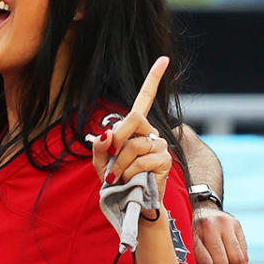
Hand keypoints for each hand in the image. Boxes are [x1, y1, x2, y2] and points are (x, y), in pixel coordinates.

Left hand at [92, 57, 171, 201]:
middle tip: (109, 155)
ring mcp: (160, 146)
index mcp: (135, 129)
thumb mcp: (100, 163)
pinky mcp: (165, 161)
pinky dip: (129, 171)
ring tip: (117, 176)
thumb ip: (99, 147)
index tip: (164, 59)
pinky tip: (129, 179)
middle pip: (135, 117)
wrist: (130, 204)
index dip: (154, 78)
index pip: (146, 98)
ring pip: (135, 145)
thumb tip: (105, 134)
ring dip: (119, 163)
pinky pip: (143, 160)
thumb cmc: (116, 181)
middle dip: (117, 137)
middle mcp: (150, 132)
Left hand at [192, 205, 248, 263]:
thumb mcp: (185, 241)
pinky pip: (245, 254)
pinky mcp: (238, 227)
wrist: (203, 207)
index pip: (205, 262)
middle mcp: (211, 226)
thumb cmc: (191, 229)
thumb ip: (193, 259)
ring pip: (237, 260)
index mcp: (194, 231)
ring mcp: (226, 225)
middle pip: (223, 263)